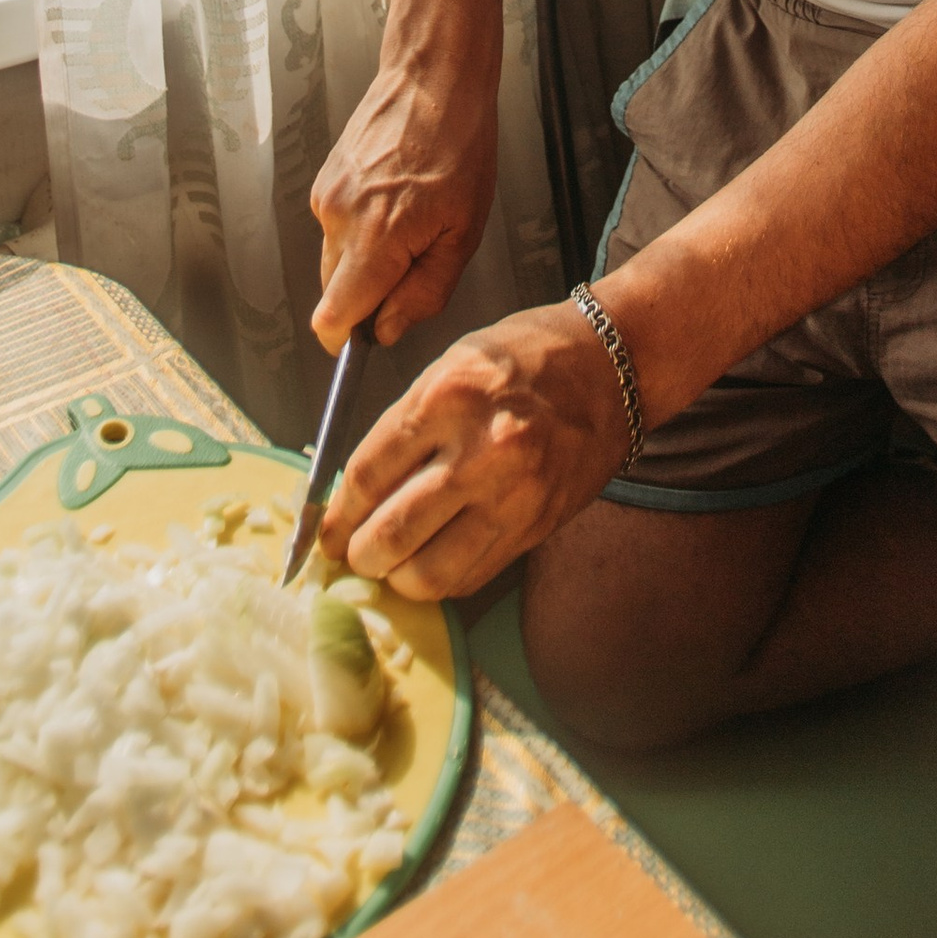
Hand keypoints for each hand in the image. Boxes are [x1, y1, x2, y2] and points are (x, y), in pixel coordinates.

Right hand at [309, 11, 502, 348]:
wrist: (433, 79)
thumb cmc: (460, 149)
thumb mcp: (463, 232)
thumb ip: (423, 292)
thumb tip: (386, 331)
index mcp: (376, 238)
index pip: (332, 318)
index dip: (347, 340)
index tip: (367, 340)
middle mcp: (338, 219)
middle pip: (334, 292)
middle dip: (368, 294)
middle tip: (415, 259)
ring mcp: (326, 196)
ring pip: (337, 259)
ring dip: (367, 258)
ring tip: (411, 218)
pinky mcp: (324, 180)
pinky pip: (337, 227)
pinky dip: (361, 228)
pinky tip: (395, 198)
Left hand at [317, 301, 634, 598]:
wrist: (613, 367)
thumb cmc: (528, 357)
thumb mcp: (452, 366)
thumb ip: (405, 425)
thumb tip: (355, 491)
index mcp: (448, 397)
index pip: (367, 475)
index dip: (335, 513)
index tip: (323, 529)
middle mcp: (481, 451)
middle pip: (391, 532)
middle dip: (358, 555)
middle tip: (350, 554)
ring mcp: (514, 496)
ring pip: (430, 572)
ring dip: (396, 579)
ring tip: (387, 567)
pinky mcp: (536, 526)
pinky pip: (471, 576)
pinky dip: (440, 580)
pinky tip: (429, 564)